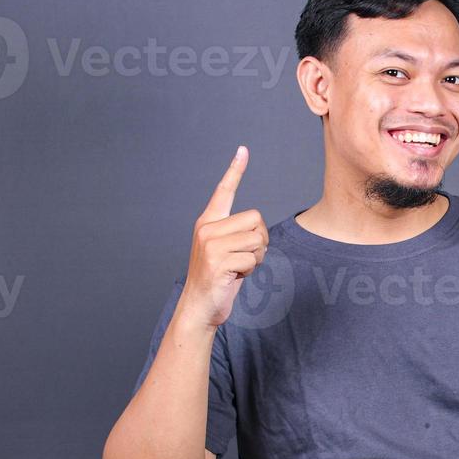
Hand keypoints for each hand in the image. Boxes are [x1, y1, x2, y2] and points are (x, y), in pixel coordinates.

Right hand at [176, 146, 268, 328]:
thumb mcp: (224, 252)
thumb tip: (258, 228)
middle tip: (245, 257)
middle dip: (260, 240)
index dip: (235, 171)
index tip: (243, 150)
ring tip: (238, 268)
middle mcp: (207, 228)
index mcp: (208, 222)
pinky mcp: (217, 261)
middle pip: (256, 219)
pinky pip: (252, 258)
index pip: (224, 191)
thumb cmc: (217, 279)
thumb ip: (236, 235)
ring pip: (257, 239)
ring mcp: (210, 244)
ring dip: (256, 258)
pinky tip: (234, 277)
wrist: (199, 307)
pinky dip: (250, 270)